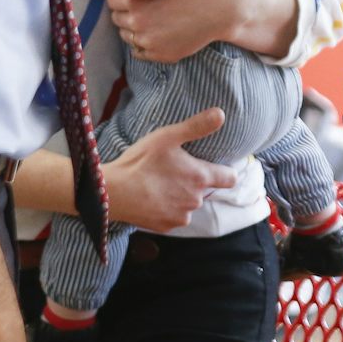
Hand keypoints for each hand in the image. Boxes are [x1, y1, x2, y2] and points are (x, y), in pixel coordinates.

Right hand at [103, 106, 238, 231]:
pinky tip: (152, 198)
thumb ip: (197, 126)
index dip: (225, 171)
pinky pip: (173, 217)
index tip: (215, 166)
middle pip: (205, 190)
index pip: (230, 178)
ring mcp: (180, 216)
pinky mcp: (165, 227)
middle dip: (194, 182)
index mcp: (200, 177)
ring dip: (180, 197)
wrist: (112, 192)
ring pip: (188, 205)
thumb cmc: (140, 162)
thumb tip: (221, 114)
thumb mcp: (168, 137)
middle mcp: (195, 200)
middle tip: (172, 171)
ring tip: (160, 184)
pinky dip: (167, 210)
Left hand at [108, 0, 274, 63]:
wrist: (224, 9)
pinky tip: (157, 34)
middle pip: (117, 18)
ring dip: (134, 29)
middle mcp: (137, 21)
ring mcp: (148, 40)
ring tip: (152, 20)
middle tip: (144, 7)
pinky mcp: (160, 54)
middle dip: (127, 12)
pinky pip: (139, 52)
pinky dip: (144, 44)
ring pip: (126, 36)